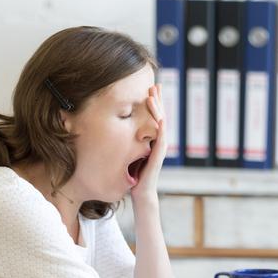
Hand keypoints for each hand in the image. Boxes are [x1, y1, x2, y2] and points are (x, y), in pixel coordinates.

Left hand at [130, 84, 165, 203]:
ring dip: (158, 109)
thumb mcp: (131, 153)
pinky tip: (160, 118)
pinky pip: (161, 139)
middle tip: (156, 84)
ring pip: (161, 124)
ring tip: (153, 95)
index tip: (151, 88)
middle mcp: (158, 142)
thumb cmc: (135, 176)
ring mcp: (160, 149)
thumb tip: (116, 130)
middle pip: (160, 116)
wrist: (141, 193)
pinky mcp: (158, 157)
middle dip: (158, 100)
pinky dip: (161, 128)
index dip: (154, 103)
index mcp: (152, 140)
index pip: (154, 117)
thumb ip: (130, 142)